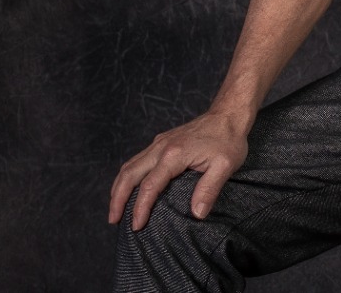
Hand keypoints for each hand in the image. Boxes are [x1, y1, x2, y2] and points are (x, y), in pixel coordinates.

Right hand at [108, 107, 250, 230]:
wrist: (227, 115)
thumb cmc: (228, 140)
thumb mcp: (225, 167)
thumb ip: (208, 190)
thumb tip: (197, 214)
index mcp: (173, 155)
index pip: (149, 186)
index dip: (140, 208)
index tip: (136, 226)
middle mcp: (160, 148)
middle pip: (129, 174)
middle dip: (117, 198)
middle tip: (113, 220)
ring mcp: (159, 143)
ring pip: (130, 165)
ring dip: (119, 186)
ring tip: (115, 207)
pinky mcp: (161, 142)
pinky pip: (137, 160)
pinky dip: (128, 176)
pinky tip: (129, 187)